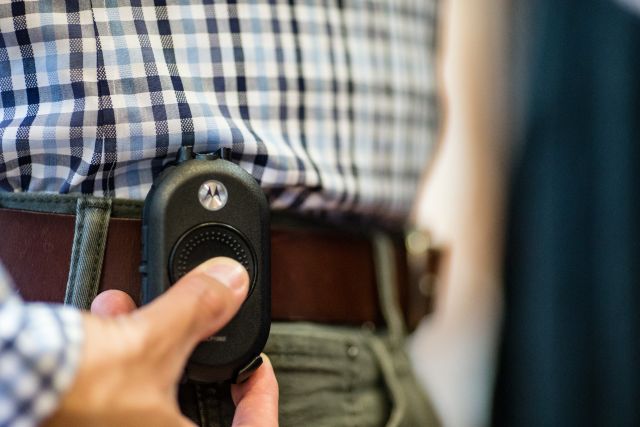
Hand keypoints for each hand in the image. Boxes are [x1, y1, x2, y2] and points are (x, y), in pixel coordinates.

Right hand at [44, 257, 278, 426]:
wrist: (6, 378)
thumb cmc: (68, 390)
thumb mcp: (148, 341)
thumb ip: (198, 308)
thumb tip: (230, 284)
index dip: (262, 400)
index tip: (257, 371)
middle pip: (197, 402)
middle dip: (194, 357)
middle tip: (200, 338)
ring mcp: (120, 424)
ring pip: (156, 385)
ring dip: (149, 342)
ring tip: (137, 314)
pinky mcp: (95, 414)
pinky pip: (124, 380)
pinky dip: (120, 348)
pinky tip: (106, 319)